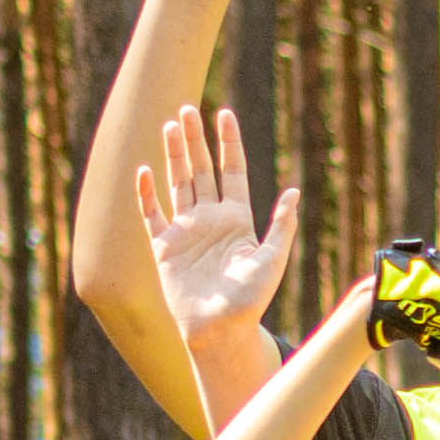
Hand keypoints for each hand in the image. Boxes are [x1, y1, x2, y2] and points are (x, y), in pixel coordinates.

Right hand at [137, 106, 299, 343]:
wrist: (220, 331)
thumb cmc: (250, 300)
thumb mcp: (272, 260)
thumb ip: (281, 225)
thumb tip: (294, 192)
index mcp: (237, 219)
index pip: (232, 171)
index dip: (228, 143)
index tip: (224, 114)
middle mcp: (210, 220)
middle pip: (201, 171)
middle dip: (194, 140)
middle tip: (187, 109)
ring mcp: (185, 231)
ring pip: (177, 183)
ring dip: (173, 156)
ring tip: (169, 126)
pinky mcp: (164, 247)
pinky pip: (152, 214)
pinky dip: (147, 193)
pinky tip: (144, 170)